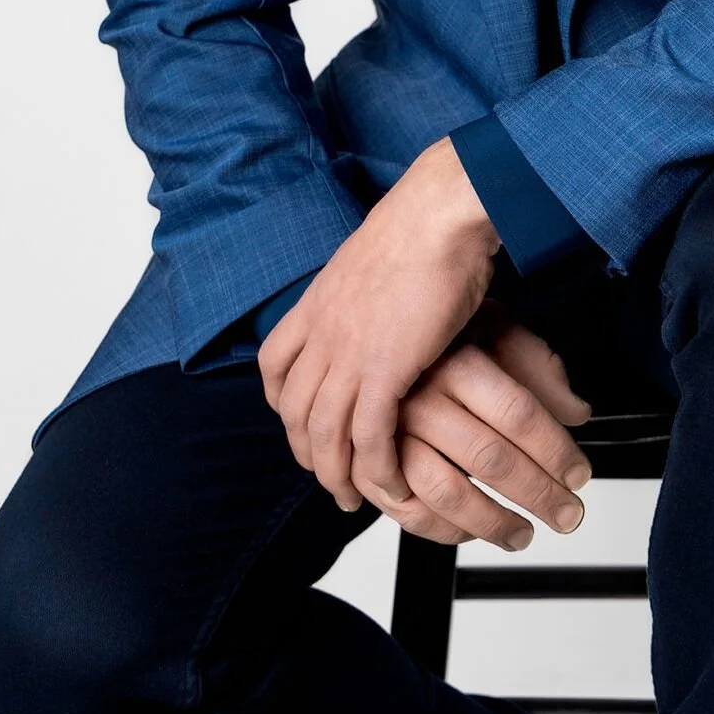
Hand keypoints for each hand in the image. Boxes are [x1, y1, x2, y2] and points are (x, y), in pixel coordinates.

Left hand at [257, 137, 502, 510]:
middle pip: (294, 409)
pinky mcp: (385, 370)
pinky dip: (377, 468)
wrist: (439, 215)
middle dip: (306, 451)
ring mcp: (349, 353)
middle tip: (327, 476)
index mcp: (317, 302)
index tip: (298, 421)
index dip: (281, 401)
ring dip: (336, 473)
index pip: (274, 363)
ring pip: (325, 432)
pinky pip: (370, 437)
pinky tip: (390, 485)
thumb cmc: (425, 226)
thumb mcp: (377, 258)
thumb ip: (369, 288)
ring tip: (352, 498)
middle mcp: (323, 332)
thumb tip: (384, 294)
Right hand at [384, 300, 595, 548]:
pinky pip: (411, 512)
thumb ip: (540, 369)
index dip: (555, 451)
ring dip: (493, 523)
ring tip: (522, 533)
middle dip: (538, 495)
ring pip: (449, 492)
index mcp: (456, 362)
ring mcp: (390, 435)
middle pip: (490, 458)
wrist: (374, 337)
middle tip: (566, 515)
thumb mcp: (495, 330)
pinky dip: (446, 530)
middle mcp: (420, 398)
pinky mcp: (371, 466)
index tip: (578, 475)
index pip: (518, 415)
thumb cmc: (442, 341)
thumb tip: (577, 413)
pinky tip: (472, 530)